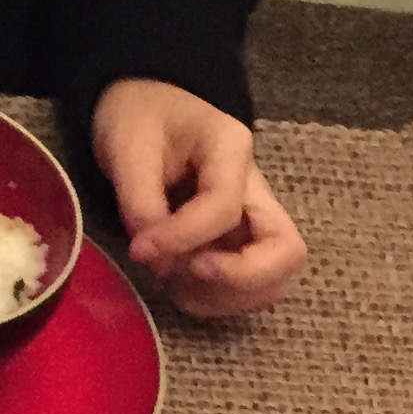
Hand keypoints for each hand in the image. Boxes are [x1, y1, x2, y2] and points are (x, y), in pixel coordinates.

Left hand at [90, 79, 307, 318]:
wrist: (144, 113)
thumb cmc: (138, 120)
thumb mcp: (126, 147)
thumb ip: (139, 201)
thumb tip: (154, 257)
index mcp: (231, 148)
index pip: (226, 207)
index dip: (184, 238)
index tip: (141, 249)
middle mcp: (256, 190)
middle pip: (286, 252)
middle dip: (239, 278)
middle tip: (188, 273)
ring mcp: (253, 223)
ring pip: (272, 281)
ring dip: (224, 295)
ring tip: (174, 278)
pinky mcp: (240, 247)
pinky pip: (246, 291)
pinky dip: (213, 299)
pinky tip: (178, 282)